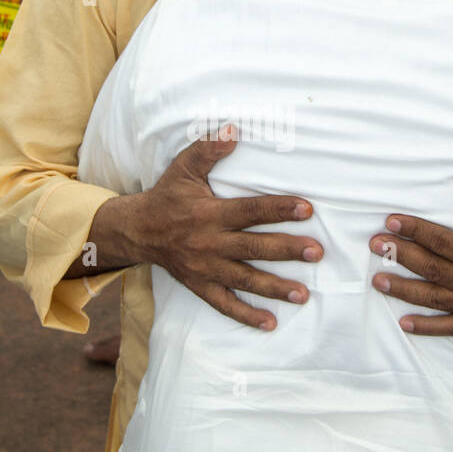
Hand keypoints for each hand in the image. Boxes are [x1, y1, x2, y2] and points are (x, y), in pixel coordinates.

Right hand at [91, 126, 322, 329]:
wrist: (136, 230)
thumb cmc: (167, 196)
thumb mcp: (183, 168)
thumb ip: (208, 148)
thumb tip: (233, 129)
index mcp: (208, 213)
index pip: (250, 211)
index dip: (279, 209)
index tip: (307, 209)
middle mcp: (209, 243)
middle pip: (253, 248)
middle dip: (286, 250)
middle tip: (316, 251)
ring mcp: (205, 268)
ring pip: (245, 279)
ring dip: (275, 288)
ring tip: (304, 294)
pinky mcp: (200, 286)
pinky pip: (224, 304)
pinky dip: (246, 315)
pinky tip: (270, 323)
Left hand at [369, 176, 452, 336]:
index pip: (443, 242)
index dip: (415, 230)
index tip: (391, 221)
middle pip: (432, 270)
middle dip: (400, 256)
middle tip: (374, 245)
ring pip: (435, 299)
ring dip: (404, 290)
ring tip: (378, 280)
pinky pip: (452, 328)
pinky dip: (428, 328)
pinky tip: (404, 324)